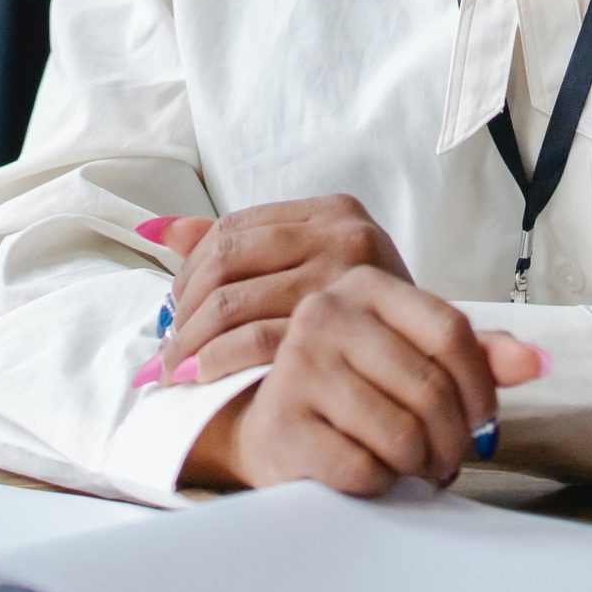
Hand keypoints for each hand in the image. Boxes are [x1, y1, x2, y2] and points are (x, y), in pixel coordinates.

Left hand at [145, 196, 411, 383]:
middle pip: (226, 261)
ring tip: (174, 368)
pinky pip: (258, 339)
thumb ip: (244, 248)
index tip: (174, 309)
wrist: (431, 367)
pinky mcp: (343, 327)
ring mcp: (345, 278)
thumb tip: (160, 230)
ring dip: (191, 339)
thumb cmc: (368, 323)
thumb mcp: (314, 269)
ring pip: (235, 301)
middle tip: (166, 348)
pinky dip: (218, 360)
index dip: (190, 269)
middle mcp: (344, 234)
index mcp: (333, 212)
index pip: (234, 228)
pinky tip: (201, 379)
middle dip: (184, 309)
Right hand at [180, 267, 546, 495]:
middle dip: (453, 437)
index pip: (451, 330)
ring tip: (412, 463)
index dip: (481, 386)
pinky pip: (363, 469)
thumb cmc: (353, 389)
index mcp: (363, 287)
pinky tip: (371, 473)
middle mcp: (324, 315)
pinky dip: (381, 483)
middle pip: (430, 387)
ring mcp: (296, 368)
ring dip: (419, 462)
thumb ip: (476, 354)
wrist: (272, 426)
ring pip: (401, 433)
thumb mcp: (412, 356)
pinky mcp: (282, 425)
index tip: (484, 420)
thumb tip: (536, 361)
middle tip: (450, 456)